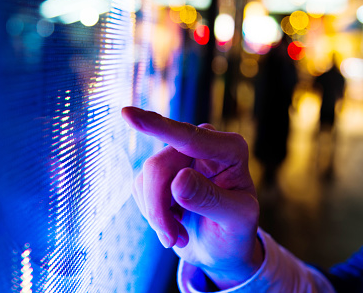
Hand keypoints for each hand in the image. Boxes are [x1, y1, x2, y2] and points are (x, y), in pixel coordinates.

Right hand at [121, 107, 262, 288]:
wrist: (221, 248)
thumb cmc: (235, 233)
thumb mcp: (236, 221)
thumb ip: (210, 199)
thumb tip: (179, 180)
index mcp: (230, 150)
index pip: (190, 138)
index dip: (157, 126)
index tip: (126, 114)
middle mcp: (203, 144)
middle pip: (158, 167)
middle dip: (158, 207)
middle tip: (172, 239)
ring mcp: (179, 155)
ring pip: (145, 178)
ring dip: (156, 215)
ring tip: (179, 235)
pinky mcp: (162, 169)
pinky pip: (139, 187)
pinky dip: (152, 213)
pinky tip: (172, 225)